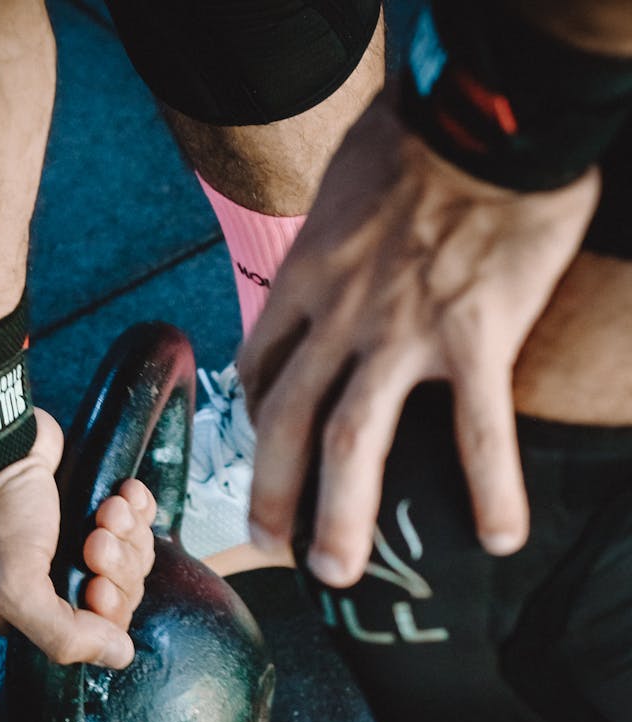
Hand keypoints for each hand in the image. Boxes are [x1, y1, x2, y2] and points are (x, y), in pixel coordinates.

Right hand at [0, 408, 155, 667]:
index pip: (92, 632)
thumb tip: (118, 656)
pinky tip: (124, 494)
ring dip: (128, 532)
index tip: (96, 583)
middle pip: (118, 593)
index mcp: (27, 609)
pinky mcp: (94, 507)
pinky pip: (139, 521)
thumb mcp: (15, 586)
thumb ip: (63, 635)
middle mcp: (54, 580)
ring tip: (107, 510)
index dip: (107, 609)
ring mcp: (76, 542)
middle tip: (97, 539)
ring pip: (132, 557)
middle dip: (117, 564)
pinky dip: (139, 508)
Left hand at [238, 91, 599, 587]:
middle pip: (286, 422)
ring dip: (341, 516)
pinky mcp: (474, 334)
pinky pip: (478, 430)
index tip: (261, 453)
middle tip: (269, 546)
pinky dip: (491, 488)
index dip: (254, 420)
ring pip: (354, 442)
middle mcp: (336, 316)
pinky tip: (498, 536)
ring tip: (336, 575)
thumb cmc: (414, 143)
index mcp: (303, 282)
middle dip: (270, 492)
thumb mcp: (340, 194)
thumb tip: (328, 267)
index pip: (259, 368)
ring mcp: (400, 331)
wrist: (483, 114)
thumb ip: (327, 246)